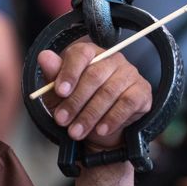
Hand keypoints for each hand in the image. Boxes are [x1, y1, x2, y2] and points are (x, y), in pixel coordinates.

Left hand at [36, 43, 151, 149]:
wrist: (101, 130)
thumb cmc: (79, 106)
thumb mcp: (59, 95)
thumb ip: (52, 76)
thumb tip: (44, 56)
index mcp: (90, 53)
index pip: (81, 53)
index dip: (69, 72)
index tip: (60, 92)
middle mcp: (112, 59)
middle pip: (94, 75)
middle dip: (75, 101)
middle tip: (62, 120)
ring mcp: (129, 74)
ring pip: (109, 92)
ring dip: (90, 115)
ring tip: (76, 132)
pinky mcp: (142, 91)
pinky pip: (127, 103)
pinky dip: (112, 119)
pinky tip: (100, 130)